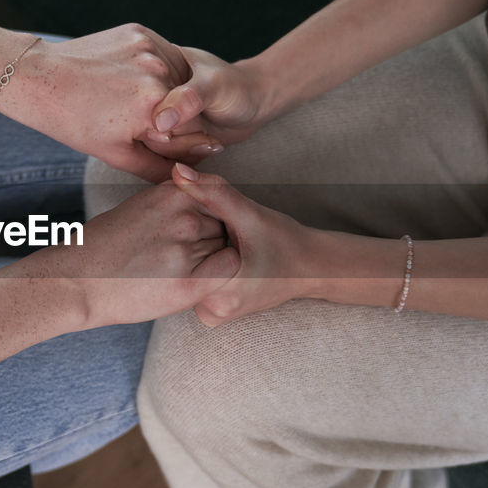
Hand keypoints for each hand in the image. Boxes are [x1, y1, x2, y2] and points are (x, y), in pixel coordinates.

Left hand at [0, 25, 225, 182]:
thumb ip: (157, 168)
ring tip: (127, 96)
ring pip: (176, 78)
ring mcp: (149, 49)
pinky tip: (124, 77)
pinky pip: (161, 56)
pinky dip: (150, 69)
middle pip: (186, 104)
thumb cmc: (73, 121)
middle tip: (132, 116)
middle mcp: (157, 74)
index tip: (155, 138)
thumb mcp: (116, 155)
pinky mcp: (140, 33)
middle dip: (170, 116)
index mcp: (153, 107)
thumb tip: (186, 173)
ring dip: (164, 90)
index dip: (179, 140)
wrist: (39, 78)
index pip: (194, 130)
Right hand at [31, 181, 239, 326]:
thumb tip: (198, 202)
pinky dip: (222, 274)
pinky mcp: (188, 284)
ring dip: (212, 258)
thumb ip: (171, 203)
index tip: (200, 229)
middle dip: (211, 237)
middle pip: (222, 223)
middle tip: (186, 254)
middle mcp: (183, 218)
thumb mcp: (137, 207)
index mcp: (171, 194)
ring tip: (183, 269)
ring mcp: (187, 250)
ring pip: (225, 246)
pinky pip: (229, 269)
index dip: (210, 215)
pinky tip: (201, 279)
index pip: (216, 197)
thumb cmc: (101, 247)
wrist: (76, 283)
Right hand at [143, 47, 275, 149]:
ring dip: (183, 149)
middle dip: (175, 139)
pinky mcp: (169, 136)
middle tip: (203, 130)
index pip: (137, 104)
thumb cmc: (237, 87)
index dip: (156, 121)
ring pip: (152, 147)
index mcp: (154, 70)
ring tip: (207, 137)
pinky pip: (164, 156)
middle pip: (142, 129)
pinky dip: (185, 157)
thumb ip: (188, 99)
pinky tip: (203, 146)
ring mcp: (160, 117)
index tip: (181, 124)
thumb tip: (159, 121)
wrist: (254, 103)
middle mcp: (151, 96)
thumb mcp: (214, 86)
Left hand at [168, 163, 323, 325]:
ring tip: (224, 247)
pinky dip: (202, 270)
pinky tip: (220, 258)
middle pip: (181, 267)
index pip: (180, 253)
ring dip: (197, 257)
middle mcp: (212, 313)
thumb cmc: (283, 240)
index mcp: (219, 292)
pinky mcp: (214, 315)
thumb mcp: (250, 214)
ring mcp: (212, 316)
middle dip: (193, 244)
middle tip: (222, 235)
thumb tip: (177, 170)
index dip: (190, 230)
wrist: (310, 269)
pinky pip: (196, 285)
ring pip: (186, 276)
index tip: (214, 225)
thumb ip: (213, 192)